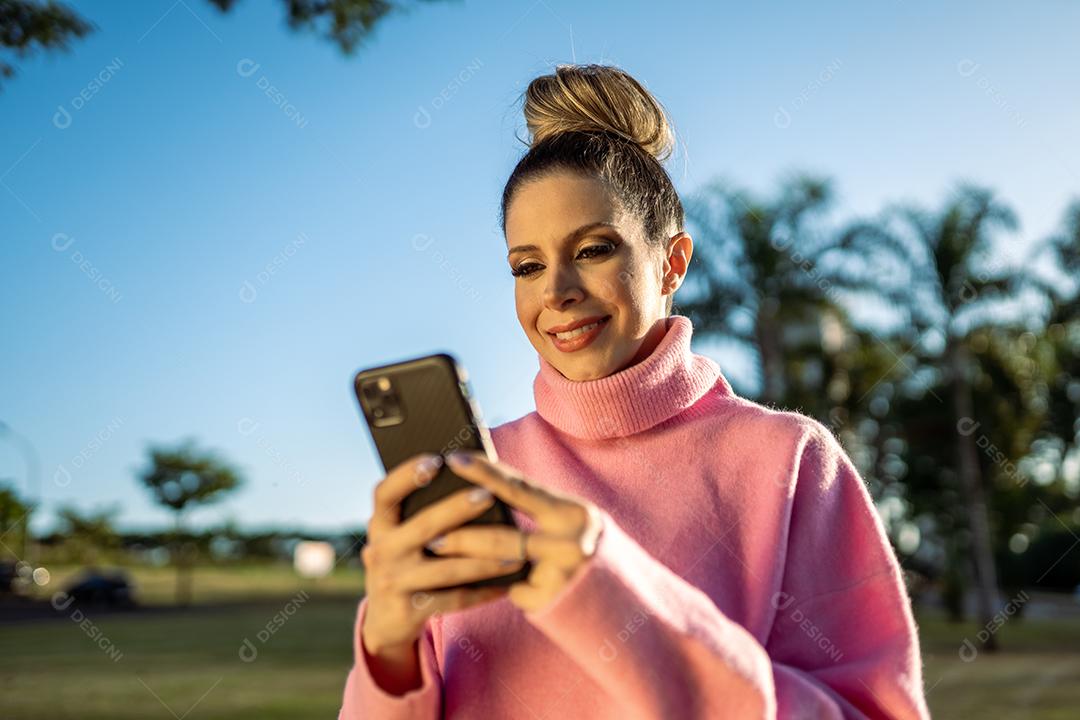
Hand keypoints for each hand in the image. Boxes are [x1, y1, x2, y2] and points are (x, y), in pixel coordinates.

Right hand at [359, 452, 527, 654]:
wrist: (385, 620)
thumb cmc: (406, 562)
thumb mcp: (402, 536)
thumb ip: (420, 513)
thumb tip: (471, 479)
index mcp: (381, 525)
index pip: (385, 493)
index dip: (406, 475)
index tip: (436, 460)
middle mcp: (381, 550)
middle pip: (423, 526)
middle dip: (457, 509)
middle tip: (488, 495)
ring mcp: (393, 582)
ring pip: (446, 568)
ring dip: (484, 559)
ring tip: (516, 551)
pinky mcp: (409, 610)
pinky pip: (454, 598)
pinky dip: (483, 591)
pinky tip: (508, 584)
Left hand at [430, 449, 604, 613]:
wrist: (621, 598)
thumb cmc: (579, 546)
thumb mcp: (566, 521)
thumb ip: (534, 508)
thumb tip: (481, 487)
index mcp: (575, 514)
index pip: (522, 488)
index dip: (485, 472)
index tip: (454, 459)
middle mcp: (573, 545)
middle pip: (505, 536)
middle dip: (462, 532)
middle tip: (429, 528)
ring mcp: (563, 578)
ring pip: (501, 565)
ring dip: (464, 558)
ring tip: (435, 549)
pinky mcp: (551, 603)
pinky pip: (511, 589)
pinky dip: (493, 584)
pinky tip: (472, 583)